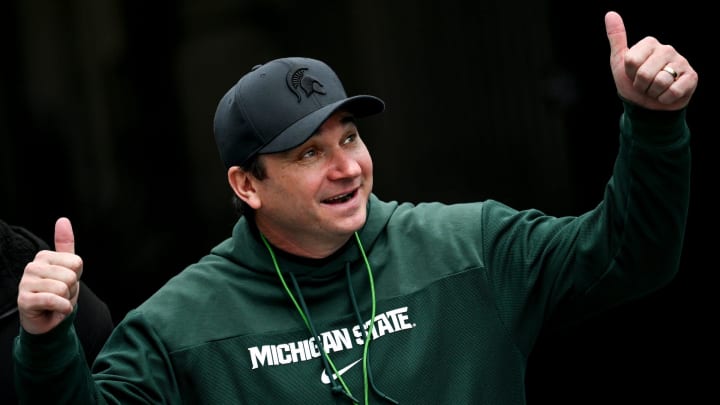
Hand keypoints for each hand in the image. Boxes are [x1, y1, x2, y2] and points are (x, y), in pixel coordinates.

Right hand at [17, 217, 82, 334]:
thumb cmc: (58, 292)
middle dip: (71, 290)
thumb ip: (66, 245)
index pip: (76, 263)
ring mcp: (25, 283)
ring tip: (56, 301)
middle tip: (61, 294)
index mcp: (44, 256)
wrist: (47, 319)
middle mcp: (32, 266)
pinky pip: (53, 300)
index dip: (77, 277)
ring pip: (62, 288)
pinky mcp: (24, 300)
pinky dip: (62, 308)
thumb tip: (63, 220)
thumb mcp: (68, 267)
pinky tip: (56, 310)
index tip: (66, 282)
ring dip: (66, 300)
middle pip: (70, 276)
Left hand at [605, 11, 697, 109]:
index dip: (630, 74)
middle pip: (645, 73)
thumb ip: (616, 38)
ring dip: (653, 93)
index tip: (633, 74)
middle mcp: (668, 49)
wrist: (647, 105)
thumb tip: (610, 13)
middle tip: (645, 84)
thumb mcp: (620, 61)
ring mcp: (682, 62)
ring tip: (655, 89)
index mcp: (650, 43)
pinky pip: (673, 91)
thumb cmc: (632, 82)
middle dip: (641, 85)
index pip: (631, 61)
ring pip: (660, 82)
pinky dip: (665, 98)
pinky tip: (666, 95)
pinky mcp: (692, 77)